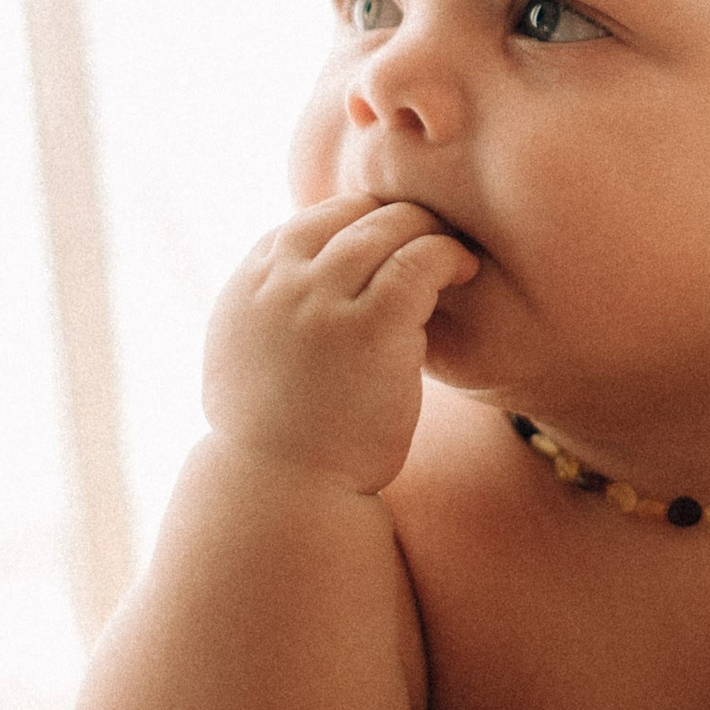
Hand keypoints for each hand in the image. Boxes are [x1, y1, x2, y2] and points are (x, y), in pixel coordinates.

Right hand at [202, 194, 477, 496]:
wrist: (284, 494)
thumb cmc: (276, 441)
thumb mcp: (244, 360)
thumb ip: (266, 312)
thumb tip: (289, 285)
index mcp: (247, 286)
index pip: (307, 224)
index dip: (354, 226)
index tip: (389, 246)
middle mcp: (279, 283)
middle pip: (350, 215)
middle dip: (396, 220)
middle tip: (431, 236)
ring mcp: (321, 300)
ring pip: (388, 228)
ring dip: (427, 230)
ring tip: (454, 251)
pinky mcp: (370, 325)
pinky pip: (419, 262)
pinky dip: (447, 254)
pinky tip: (465, 269)